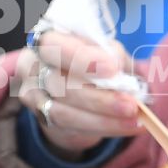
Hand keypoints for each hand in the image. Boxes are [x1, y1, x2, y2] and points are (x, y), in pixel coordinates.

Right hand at [19, 30, 142, 154]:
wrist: (72, 85)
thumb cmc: (90, 58)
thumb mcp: (102, 48)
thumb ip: (109, 52)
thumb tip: (118, 65)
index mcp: (45, 39)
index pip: (55, 46)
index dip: (82, 58)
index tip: (113, 68)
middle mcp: (33, 66)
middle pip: (59, 84)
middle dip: (98, 98)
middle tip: (131, 104)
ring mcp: (33, 94)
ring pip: (63, 112)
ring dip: (103, 118)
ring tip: (134, 119)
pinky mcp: (42, 117)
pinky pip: (70, 128)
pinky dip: (103, 127)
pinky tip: (126, 126)